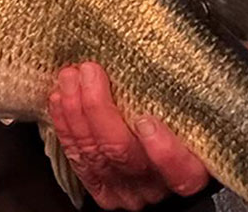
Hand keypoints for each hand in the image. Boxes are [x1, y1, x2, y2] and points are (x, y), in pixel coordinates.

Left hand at [48, 62, 209, 210]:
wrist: (154, 158)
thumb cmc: (176, 126)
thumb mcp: (187, 115)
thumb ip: (176, 100)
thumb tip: (157, 58)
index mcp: (187, 171)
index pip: (180, 171)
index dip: (162, 150)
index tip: (146, 120)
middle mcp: (154, 185)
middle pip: (122, 152)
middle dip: (98, 108)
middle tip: (90, 71)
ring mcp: (123, 189)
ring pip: (92, 152)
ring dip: (75, 109)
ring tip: (70, 76)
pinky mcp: (98, 187)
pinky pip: (75, 156)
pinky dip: (64, 124)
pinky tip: (59, 98)